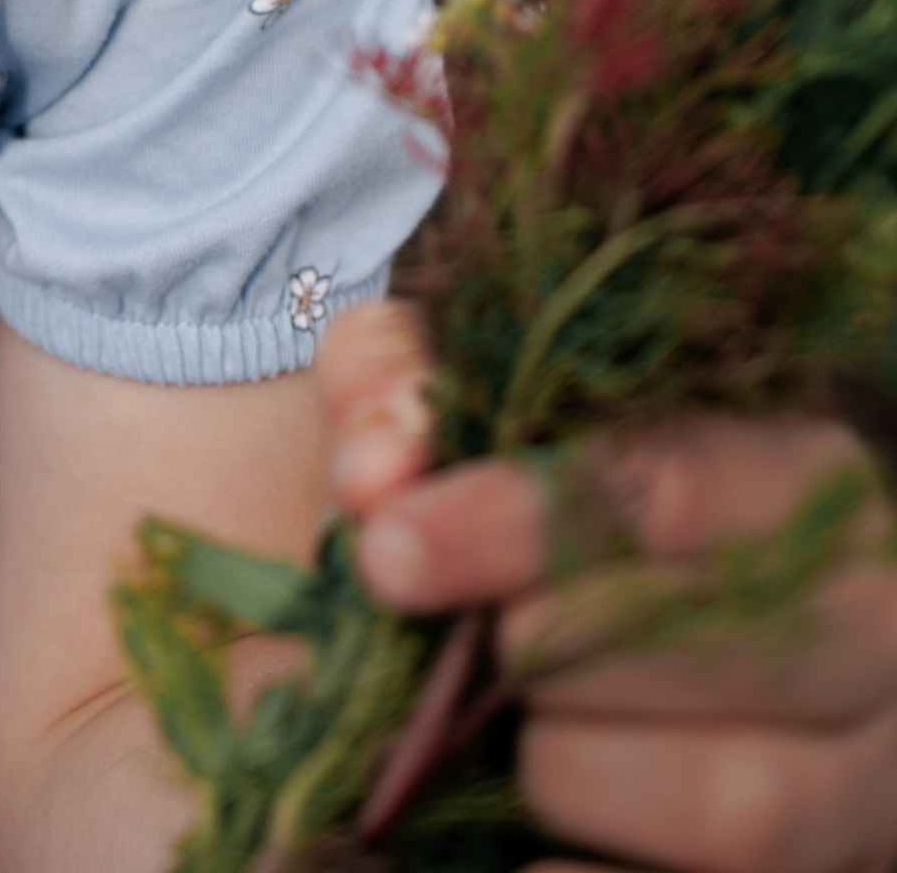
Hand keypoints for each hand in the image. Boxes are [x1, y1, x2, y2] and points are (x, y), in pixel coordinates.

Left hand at [320, 303, 896, 872]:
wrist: (647, 636)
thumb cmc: (556, 516)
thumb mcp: (485, 411)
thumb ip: (405, 392)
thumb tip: (371, 473)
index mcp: (798, 476)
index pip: (666, 485)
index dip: (513, 519)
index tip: (386, 551)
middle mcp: (868, 621)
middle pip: (720, 649)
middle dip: (548, 653)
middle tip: (457, 654)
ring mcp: (868, 772)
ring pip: (742, 805)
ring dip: (579, 774)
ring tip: (511, 741)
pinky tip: (517, 848)